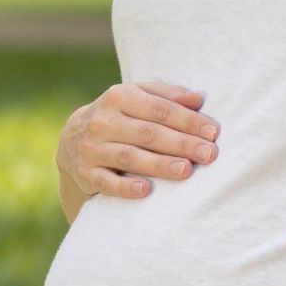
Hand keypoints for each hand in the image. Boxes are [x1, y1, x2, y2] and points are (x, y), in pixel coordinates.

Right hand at [58, 81, 219, 199]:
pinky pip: (107, 182)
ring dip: (159, 164)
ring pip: (130, 156)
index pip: (159, 108)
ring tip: (186, 170)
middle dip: (182, 143)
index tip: (213, 132)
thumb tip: (198, 99)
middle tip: (209, 154)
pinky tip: (146, 190)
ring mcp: (93, 148)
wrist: (72, 138)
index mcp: (119, 96)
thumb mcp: (137, 97)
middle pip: (148, 133)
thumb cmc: (119, 116)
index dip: (188, 120)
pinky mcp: (86, 173)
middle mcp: (103, 121)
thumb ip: (167, 95)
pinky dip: (126, 187)